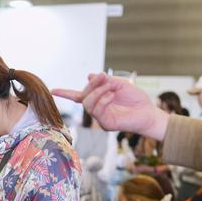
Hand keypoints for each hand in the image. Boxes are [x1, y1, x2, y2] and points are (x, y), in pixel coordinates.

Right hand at [53, 74, 169, 140]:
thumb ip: (104, 81)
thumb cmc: (136, 99)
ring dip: (97, 91)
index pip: (78, 97)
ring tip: (110, 87)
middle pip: (83, 97)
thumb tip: (88, 76)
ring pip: (88, 104)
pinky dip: (103, 99)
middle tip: (102, 77)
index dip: (65, 93)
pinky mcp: (106, 124)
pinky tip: (112, 95)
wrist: (149, 111)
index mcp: (99, 100)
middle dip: (91, 85)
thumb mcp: (120, 84)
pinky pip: (97, 110)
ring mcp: (101, 118)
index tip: (52, 90)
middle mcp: (97, 110)